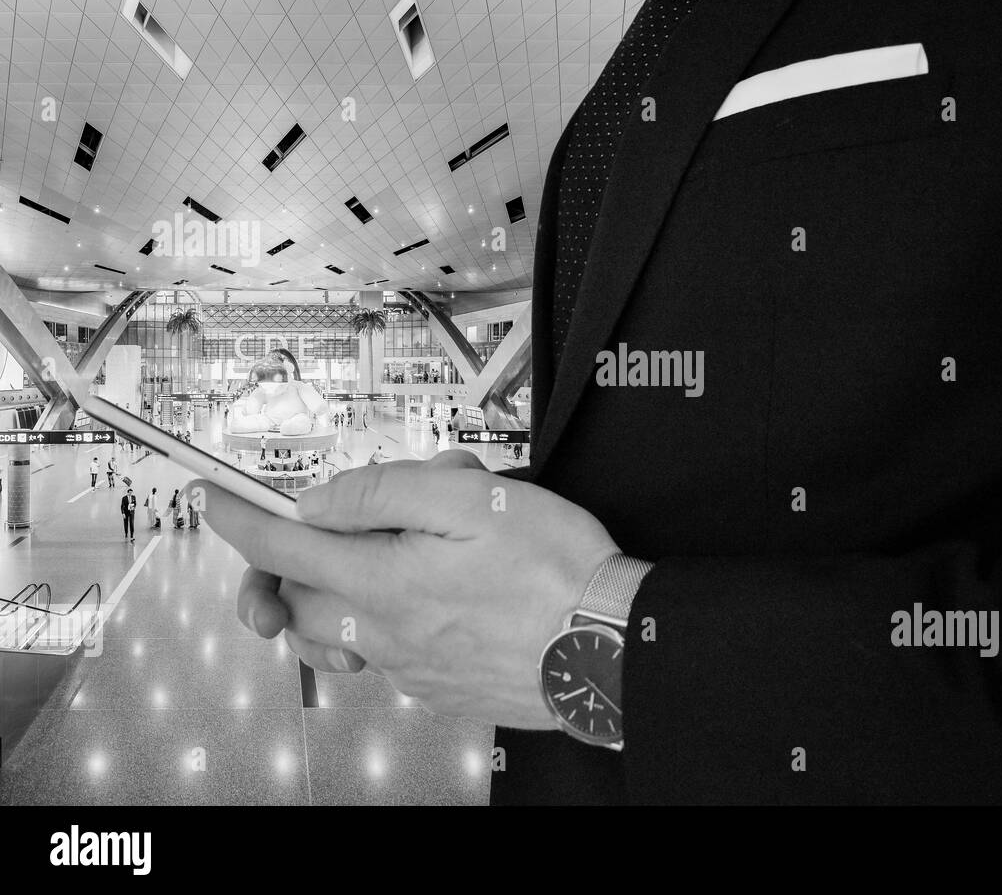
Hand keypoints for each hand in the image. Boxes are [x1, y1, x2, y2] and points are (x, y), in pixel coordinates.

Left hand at [194, 450, 619, 728]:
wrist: (608, 649)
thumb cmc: (554, 572)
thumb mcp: (469, 498)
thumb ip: (383, 493)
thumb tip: (320, 501)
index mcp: (383, 582)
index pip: (281, 548)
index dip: (238, 518)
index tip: (211, 501)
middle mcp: (386, 635)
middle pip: (299, 601)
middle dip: (289, 564)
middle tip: (319, 528)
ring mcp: (411, 670)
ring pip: (343, 632)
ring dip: (343, 594)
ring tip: (389, 560)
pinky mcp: (441, 689)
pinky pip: (387, 657)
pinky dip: (390, 623)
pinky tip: (437, 599)